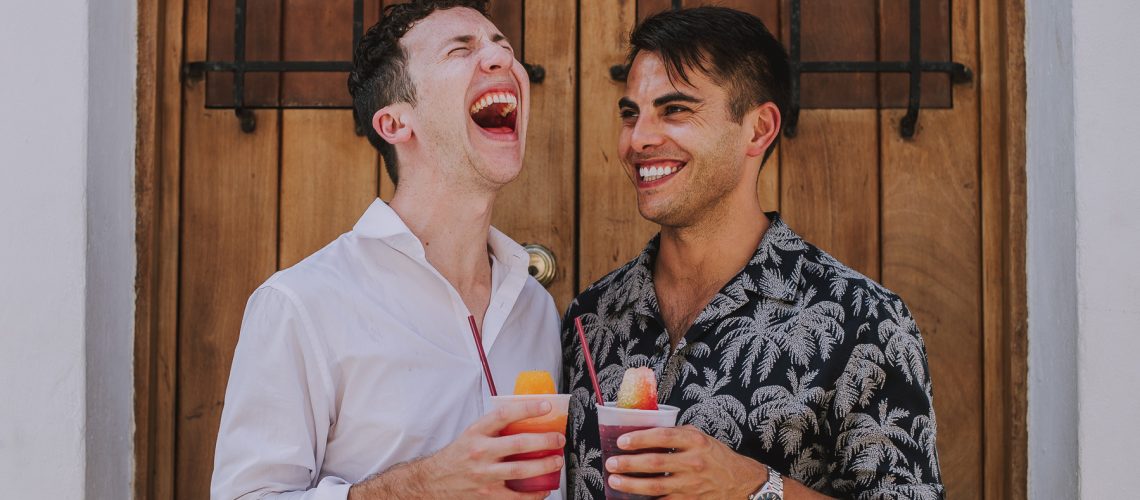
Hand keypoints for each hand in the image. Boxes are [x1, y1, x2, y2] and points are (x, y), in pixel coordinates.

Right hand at [349, 399, 564, 498]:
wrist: (434, 480)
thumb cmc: (458, 454)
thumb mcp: (472, 433)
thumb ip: (495, 426)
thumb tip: (526, 414)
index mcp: (477, 432)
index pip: (504, 415)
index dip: (527, 409)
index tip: (546, 406)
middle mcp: (480, 451)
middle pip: (518, 444)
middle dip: (544, 441)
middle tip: (558, 439)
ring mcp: (484, 474)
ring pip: (520, 470)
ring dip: (543, 465)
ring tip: (557, 461)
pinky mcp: (487, 494)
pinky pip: (515, 496)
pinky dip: (533, 494)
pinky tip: (544, 489)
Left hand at [604, 425, 764, 498]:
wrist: (740, 481)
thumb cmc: (716, 457)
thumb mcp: (700, 437)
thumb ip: (677, 434)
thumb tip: (646, 431)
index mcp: (695, 441)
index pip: (663, 436)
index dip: (640, 439)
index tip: (622, 441)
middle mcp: (693, 462)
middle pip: (655, 462)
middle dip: (629, 463)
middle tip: (612, 463)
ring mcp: (691, 485)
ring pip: (655, 486)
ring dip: (631, 484)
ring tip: (615, 481)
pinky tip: (631, 497)